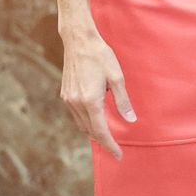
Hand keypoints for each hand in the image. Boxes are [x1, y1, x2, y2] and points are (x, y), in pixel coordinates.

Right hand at [60, 27, 136, 159]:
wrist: (79, 40)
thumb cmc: (100, 55)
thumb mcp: (116, 77)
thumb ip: (123, 101)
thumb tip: (131, 120)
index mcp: (90, 101)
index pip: (101, 131)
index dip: (110, 145)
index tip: (118, 155)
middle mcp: (76, 103)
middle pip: (90, 131)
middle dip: (102, 141)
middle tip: (115, 148)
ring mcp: (68, 99)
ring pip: (81, 125)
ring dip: (93, 132)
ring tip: (106, 136)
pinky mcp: (65, 94)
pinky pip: (76, 116)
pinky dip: (85, 122)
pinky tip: (94, 119)